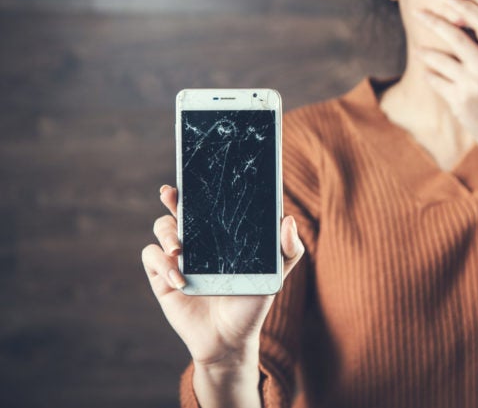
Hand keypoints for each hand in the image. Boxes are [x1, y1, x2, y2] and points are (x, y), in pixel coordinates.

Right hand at [141, 185, 305, 368]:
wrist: (230, 339)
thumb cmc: (252, 303)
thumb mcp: (276, 275)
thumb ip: (289, 250)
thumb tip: (288, 219)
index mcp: (221, 234)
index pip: (208, 204)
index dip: (200, 188)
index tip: (195, 175)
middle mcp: (198, 241)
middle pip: (178, 208)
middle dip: (173, 198)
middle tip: (172, 195)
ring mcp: (178, 258)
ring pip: (161, 228)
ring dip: (167, 233)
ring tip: (180, 251)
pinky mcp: (162, 277)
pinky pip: (151, 257)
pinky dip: (162, 264)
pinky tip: (180, 280)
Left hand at [413, 0, 477, 143]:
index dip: (465, 8)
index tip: (449, 0)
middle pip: (457, 36)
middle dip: (435, 21)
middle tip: (418, 12)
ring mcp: (472, 85)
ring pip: (441, 60)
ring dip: (427, 53)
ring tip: (420, 50)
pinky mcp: (459, 101)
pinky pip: (436, 81)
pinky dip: (430, 75)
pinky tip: (428, 73)